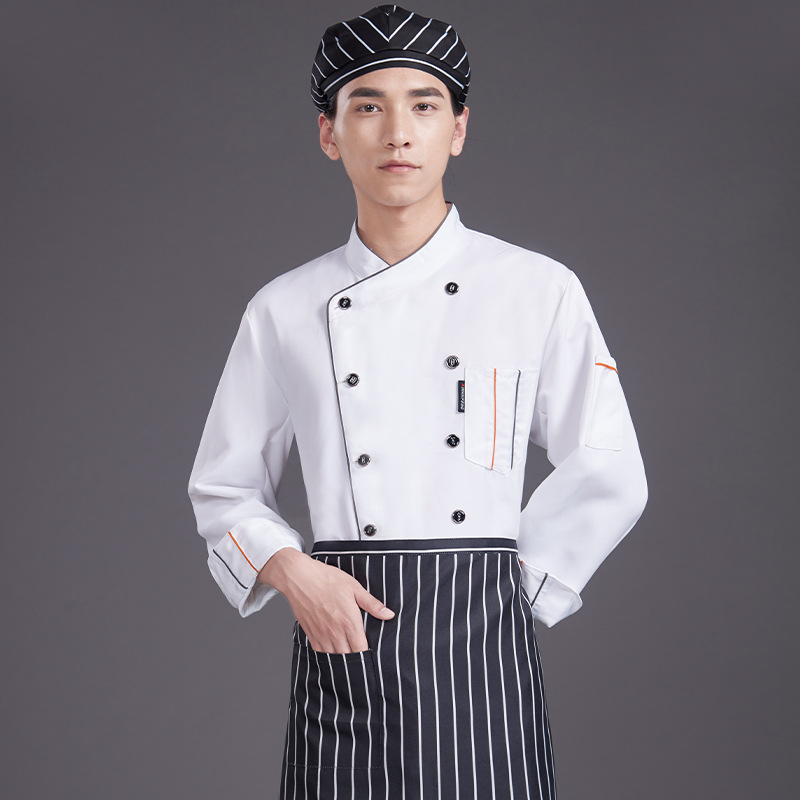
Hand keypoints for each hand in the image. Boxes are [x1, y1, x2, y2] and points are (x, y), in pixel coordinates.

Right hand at [257, 547, 394, 653]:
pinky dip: (328, 655)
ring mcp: (321, 635)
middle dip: (356, 659)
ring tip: (349, 656)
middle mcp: (335, 632)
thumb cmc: (326, 579)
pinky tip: (333, 651)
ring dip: (342, 659)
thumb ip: (372, 604)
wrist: (300, 577)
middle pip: (349, 658)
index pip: (362, 650)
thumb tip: (389, 615)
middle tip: (362, 658)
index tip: (373, 654)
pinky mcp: (310, 634)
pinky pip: (320, 653)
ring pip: (334, 658)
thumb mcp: (354, 587)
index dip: (368, 655)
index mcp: (349, 622)